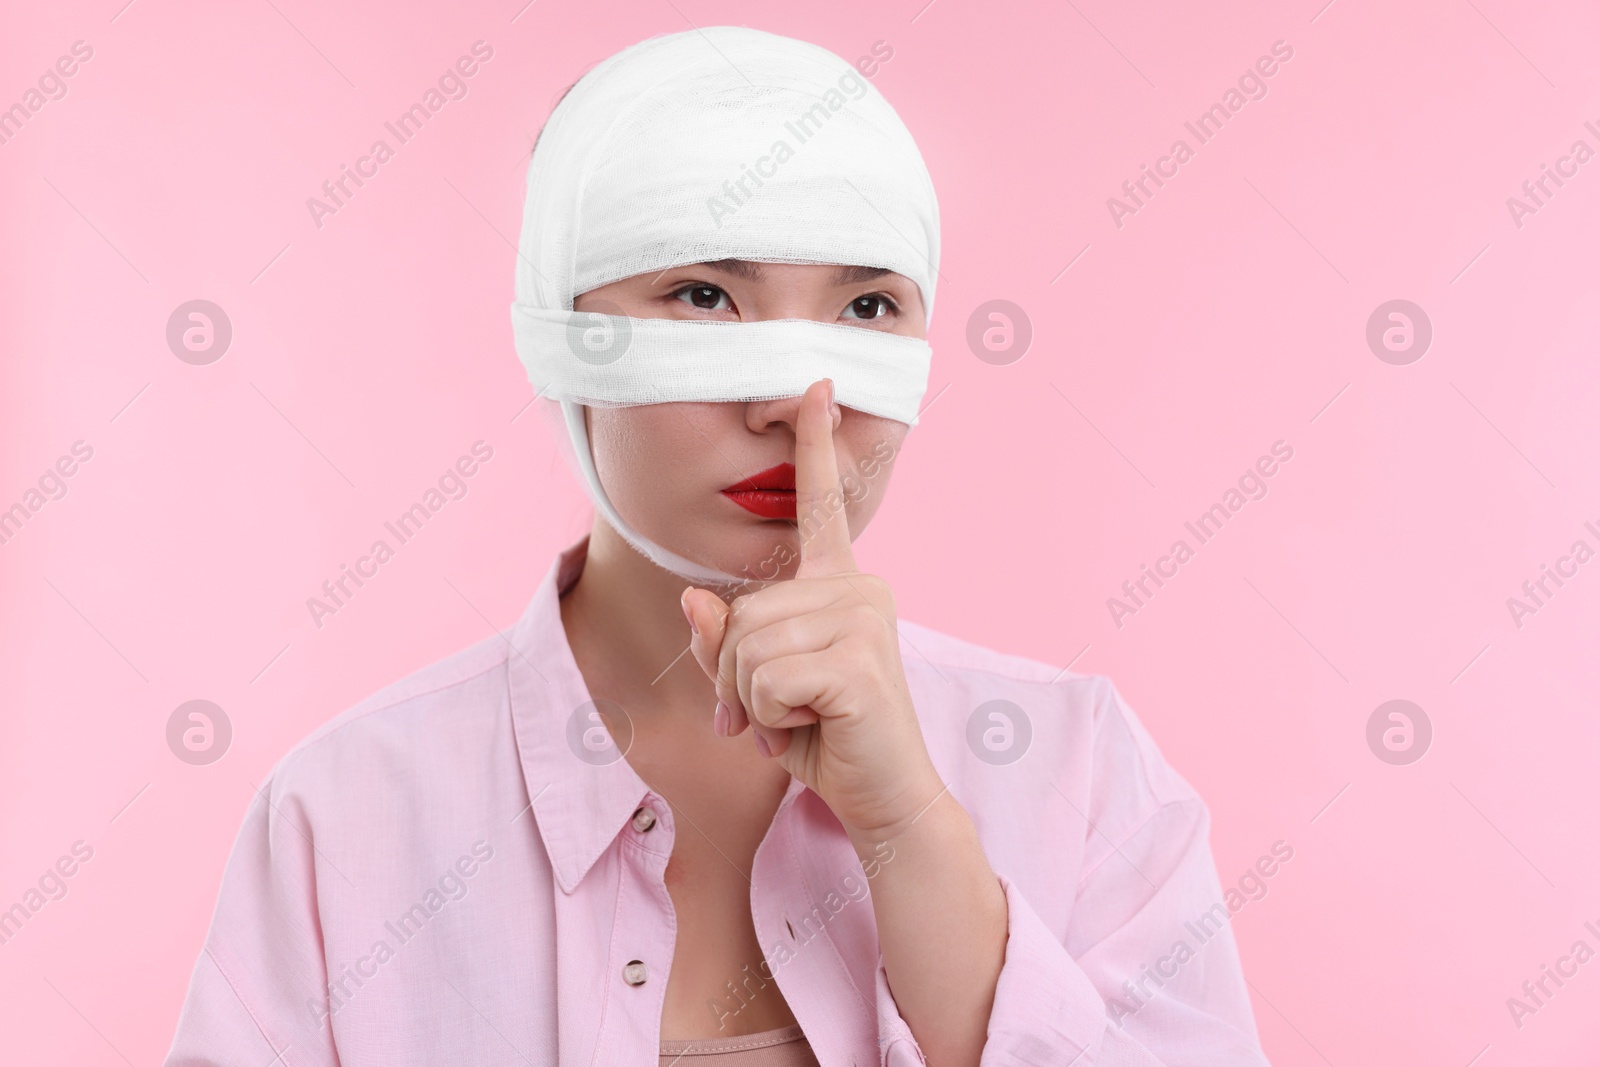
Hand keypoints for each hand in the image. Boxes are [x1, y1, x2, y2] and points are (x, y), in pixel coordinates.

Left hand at [680, 379, 943, 845]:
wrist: (885, 800)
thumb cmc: (826, 739)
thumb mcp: (760, 688)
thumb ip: (725, 642)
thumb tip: (695, 600)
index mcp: (840, 585)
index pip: (820, 504)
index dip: (814, 443)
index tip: (814, 384)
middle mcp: (859, 588)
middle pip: (741, 610)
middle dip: (735, 676)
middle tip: (773, 716)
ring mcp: (863, 620)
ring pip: (745, 645)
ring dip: (751, 702)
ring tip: (795, 722)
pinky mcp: (858, 661)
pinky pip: (764, 680)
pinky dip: (768, 720)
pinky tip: (810, 730)